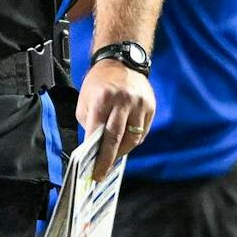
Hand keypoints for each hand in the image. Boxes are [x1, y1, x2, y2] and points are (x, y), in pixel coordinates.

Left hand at [76, 59, 154, 179]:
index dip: (95, 154)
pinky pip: (142, 132)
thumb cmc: (99, 83)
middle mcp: (123, 101)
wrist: (121, 61)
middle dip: (107, 160)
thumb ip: (89, 123)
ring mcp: (139, 104)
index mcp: (103, 98)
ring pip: (132, 138)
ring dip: (121, 152)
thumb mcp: (86, 99)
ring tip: (112, 159)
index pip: (98, 132)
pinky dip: (132, 141)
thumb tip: (93, 148)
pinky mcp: (150, 106)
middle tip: (101, 175)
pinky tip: (124, 145)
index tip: (91, 169)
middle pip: (116, 137)